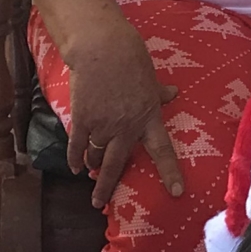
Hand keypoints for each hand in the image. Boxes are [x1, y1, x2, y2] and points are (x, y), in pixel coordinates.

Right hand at [59, 14, 185, 209]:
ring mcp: (103, 126)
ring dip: (91, 166)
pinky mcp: (83, 119)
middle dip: (106, 186)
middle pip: (116, 164)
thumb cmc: (131, 59)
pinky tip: (73, 168)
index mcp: (149, 118)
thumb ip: (159, 92)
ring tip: (89, 173)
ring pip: (94, 155)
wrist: (102, 49)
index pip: (163, 151)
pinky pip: (77, 145)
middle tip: (99, 203)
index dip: (170, 173)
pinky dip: (74, 158)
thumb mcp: (151, 78)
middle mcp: (126, 128)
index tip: (177, 192)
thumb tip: (174, 93)